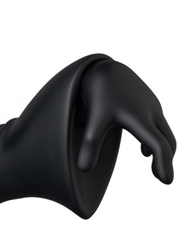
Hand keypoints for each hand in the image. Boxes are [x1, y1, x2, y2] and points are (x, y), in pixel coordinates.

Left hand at [77, 59, 174, 183]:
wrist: (103, 69)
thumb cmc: (98, 95)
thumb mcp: (92, 121)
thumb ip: (89, 145)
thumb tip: (83, 169)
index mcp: (140, 118)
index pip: (158, 145)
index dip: (163, 164)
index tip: (166, 182)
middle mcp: (151, 112)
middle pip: (167, 140)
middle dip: (166, 160)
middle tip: (163, 179)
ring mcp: (152, 106)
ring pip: (163, 132)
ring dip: (162, 150)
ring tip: (157, 167)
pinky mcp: (147, 103)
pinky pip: (156, 125)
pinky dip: (155, 140)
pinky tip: (144, 152)